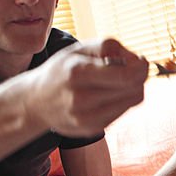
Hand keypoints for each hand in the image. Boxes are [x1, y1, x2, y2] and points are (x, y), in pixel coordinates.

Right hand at [23, 38, 148, 136]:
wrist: (35, 102)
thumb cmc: (62, 70)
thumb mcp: (78, 49)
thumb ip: (108, 46)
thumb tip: (136, 59)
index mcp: (77, 73)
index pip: (127, 76)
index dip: (141, 67)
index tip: (140, 60)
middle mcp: (81, 99)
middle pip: (134, 89)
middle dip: (140, 76)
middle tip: (131, 67)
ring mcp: (86, 118)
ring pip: (133, 101)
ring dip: (133, 87)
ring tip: (118, 79)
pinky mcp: (92, 129)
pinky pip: (123, 111)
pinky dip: (122, 100)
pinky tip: (108, 93)